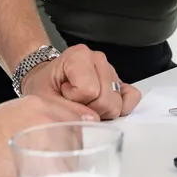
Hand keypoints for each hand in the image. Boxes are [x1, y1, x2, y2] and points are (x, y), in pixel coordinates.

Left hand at [19, 43, 141, 119]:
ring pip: (118, 104)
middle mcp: (99, 60)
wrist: (46, 80)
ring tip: (84, 103)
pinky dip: (120, 108)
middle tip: (74, 102)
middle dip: (89, 109)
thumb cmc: (44, 86)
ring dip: (100, 111)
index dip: (75, 100)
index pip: (90, 90)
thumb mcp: (43, 98)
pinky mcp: (120, 83)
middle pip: (107, 99)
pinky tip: (102, 108)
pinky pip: (132, 97)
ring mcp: (112, 71)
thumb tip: (93, 121)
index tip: (63, 93)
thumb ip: (66, 109)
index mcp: (80, 56)